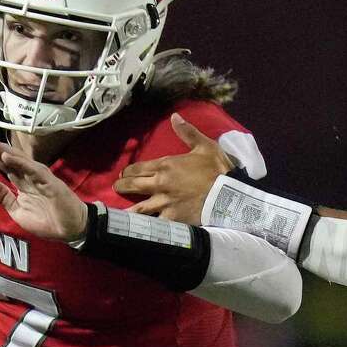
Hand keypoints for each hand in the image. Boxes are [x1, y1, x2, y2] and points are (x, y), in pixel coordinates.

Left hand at [0, 136, 88, 240]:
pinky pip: (33, 170)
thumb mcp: (17, 211)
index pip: (1, 162)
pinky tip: (6, 157)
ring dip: (0, 150)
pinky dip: (20, 163)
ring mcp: (40, 177)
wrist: (71, 229)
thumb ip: (2, 197)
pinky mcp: (50, 183)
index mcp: (21, 180)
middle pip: (6, 156)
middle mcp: (29, 174)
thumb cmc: (47, 220)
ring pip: (18, 159)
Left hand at [112, 113, 233, 223]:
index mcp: (165, 165)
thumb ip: (187, 132)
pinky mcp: (173, 219)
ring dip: (128, 210)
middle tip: (117, 187)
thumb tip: (174, 116)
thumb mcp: (204, 146)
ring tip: (120, 213)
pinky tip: (139, 230)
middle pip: (133, 186)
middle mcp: (160, 184)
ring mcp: (165, 203)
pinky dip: (146, 227)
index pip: (138, 168)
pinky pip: (155, 224)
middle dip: (122, 186)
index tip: (124, 174)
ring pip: (139, 208)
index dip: (128, 171)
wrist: (228, 194)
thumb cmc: (217, 169)